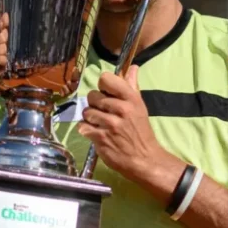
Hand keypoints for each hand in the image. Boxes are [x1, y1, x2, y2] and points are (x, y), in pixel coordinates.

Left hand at [77, 65, 168, 180]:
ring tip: (99, 124)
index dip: (103, 86)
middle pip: (92, 95)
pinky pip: (83, 127)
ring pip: (86, 112)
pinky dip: (86, 130)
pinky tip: (95, 133)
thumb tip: (133, 68)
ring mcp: (110, 124)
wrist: (144, 159)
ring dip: (90, 118)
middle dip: (95, 104)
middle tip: (103, 112)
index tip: (106, 94)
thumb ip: (132, 87)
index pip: (106, 79)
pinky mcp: (101, 138)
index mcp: (131, 98)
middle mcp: (121, 109)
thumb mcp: (140, 107)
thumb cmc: (141, 131)